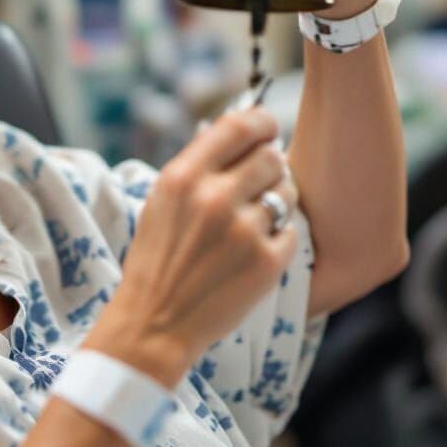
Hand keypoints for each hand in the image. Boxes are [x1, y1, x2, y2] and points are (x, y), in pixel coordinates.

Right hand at [87, 108, 297, 385]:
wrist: (154, 323)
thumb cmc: (157, 261)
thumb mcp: (161, 202)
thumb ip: (198, 166)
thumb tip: (241, 132)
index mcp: (183, 177)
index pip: (239, 126)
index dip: (261, 123)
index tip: (266, 130)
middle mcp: (214, 198)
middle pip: (272, 156)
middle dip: (271, 166)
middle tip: (260, 183)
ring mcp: (244, 231)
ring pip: (287, 193)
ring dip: (277, 202)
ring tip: (252, 222)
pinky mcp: (267, 263)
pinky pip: (291, 232)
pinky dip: (277, 240)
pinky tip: (251, 253)